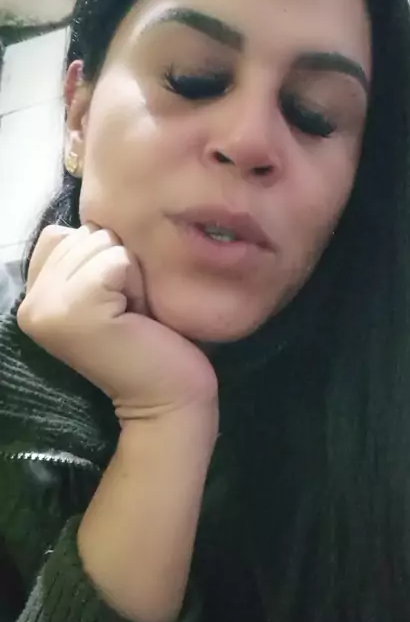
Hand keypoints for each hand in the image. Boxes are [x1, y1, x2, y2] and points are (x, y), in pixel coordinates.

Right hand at [17, 223, 218, 419]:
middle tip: (127, 311)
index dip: (101, 258)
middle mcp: (30, 304)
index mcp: (32, 298)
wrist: (167, 397)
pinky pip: (117, 260)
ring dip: (130, 274)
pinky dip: (137, 283)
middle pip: (85, 234)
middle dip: (118, 264)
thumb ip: (83, 258)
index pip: (61, 234)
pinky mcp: (77, 311)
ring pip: (101, 243)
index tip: (113, 302)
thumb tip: (84, 224)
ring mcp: (47, 308)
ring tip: (132, 313)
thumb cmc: (149, 341)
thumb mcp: (106, 290)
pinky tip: (137, 317)